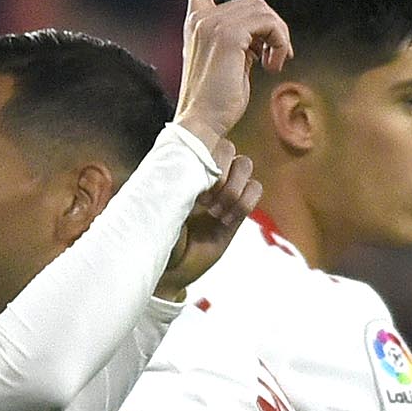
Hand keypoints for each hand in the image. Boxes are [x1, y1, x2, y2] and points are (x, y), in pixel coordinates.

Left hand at [160, 154, 260, 298]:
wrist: (167, 270)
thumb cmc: (155, 238)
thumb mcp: (159, 207)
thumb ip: (174, 184)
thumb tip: (189, 167)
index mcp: (184, 168)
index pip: (207, 140)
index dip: (207, 154)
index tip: (194, 183)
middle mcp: (205, 176)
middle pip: (229, 148)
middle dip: (219, 172)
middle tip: (202, 201)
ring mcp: (223, 192)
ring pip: (245, 166)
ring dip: (233, 188)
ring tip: (215, 212)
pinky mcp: (237, 211)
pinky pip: (256, 189)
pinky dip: (245, 201)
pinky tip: (227, 220)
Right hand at [171, 0, 293, 155]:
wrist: (201, 124)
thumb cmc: (216, 104)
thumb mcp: (228, 65)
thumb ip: (240, 42)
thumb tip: (266, 36)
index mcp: (196, 22)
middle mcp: (201, 17)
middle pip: (254, 2)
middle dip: (273, 29)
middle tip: (275, 59)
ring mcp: (213, 23)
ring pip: (265, 11)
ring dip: (278, 37)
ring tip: (274, 64)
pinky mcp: (228, 32)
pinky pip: (269, 23)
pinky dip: (280, 41)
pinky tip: (273, 64)